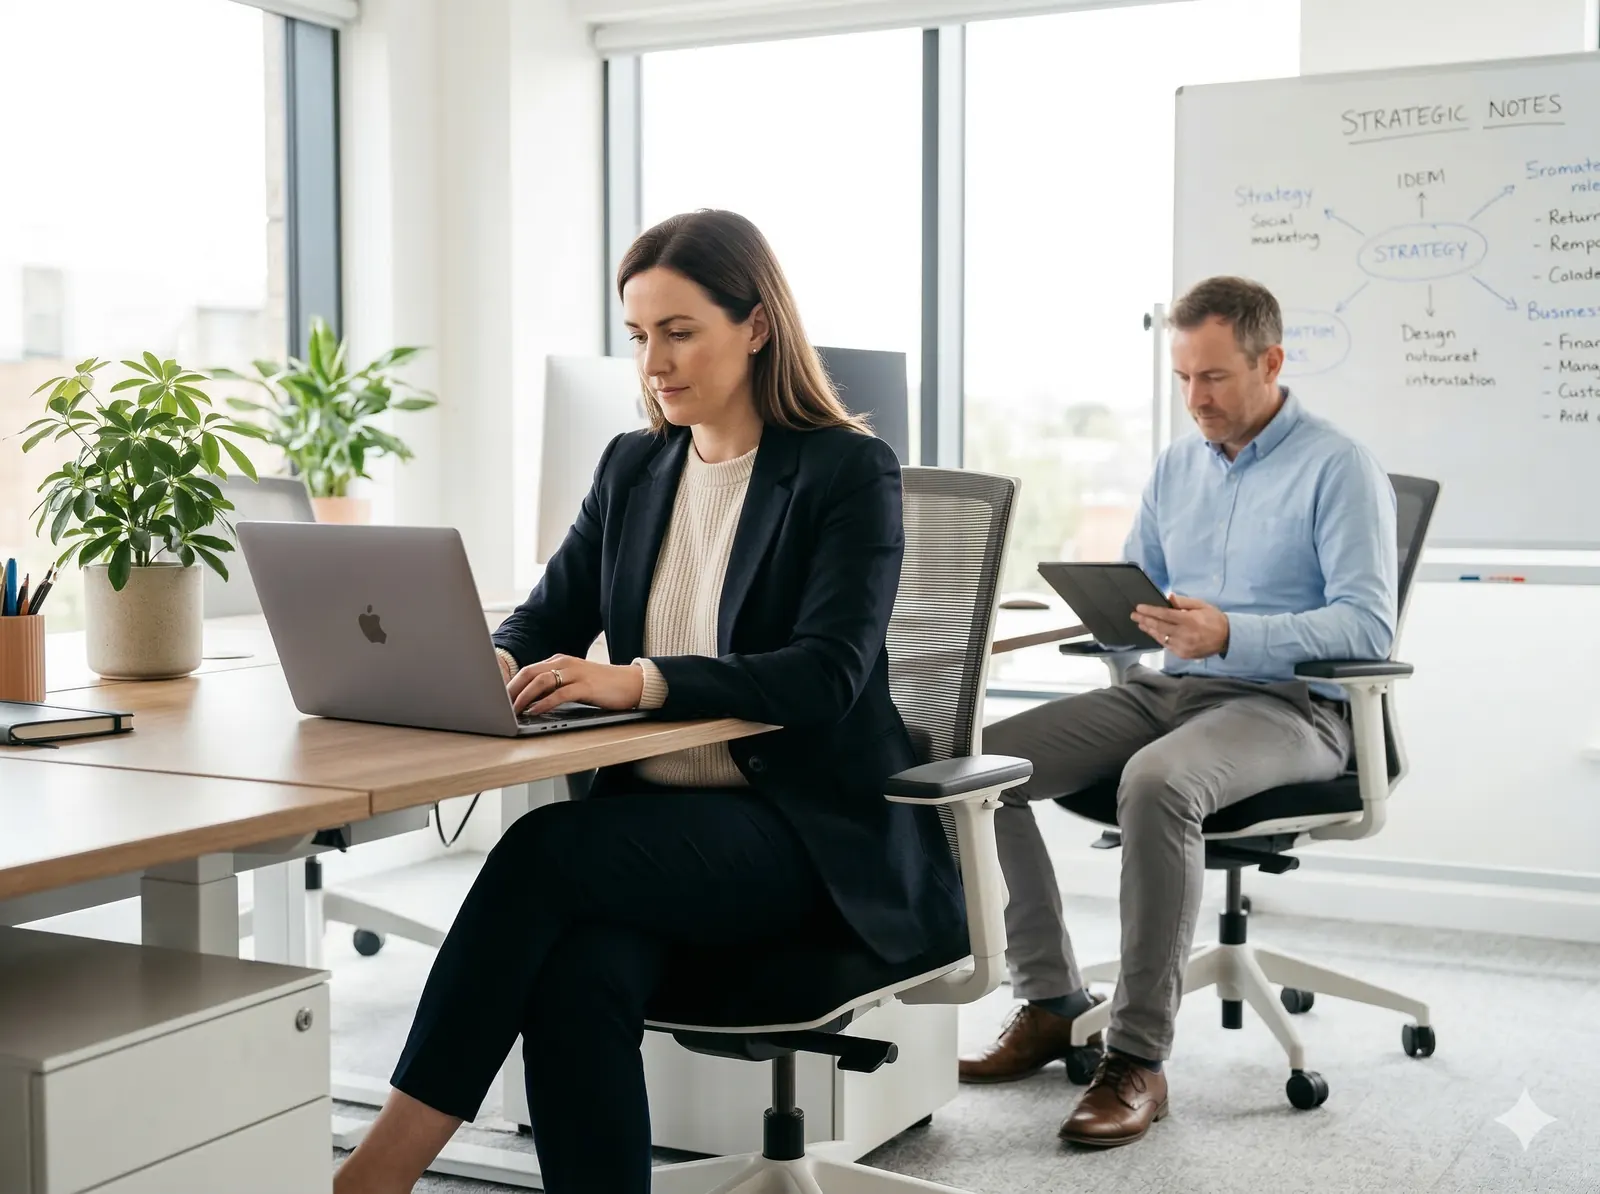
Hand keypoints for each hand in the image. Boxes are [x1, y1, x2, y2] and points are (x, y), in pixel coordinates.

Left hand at [509, 654, 644, 716]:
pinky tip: (535, 711)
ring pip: (541, 681)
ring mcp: (576, 673)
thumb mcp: (574, 681)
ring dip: (524, 696)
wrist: (632, 683)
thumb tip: (530, 700)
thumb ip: (555, 686)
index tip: (499, 699)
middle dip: (511, 689)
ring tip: (514, 710)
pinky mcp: (586, 686)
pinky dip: (544, 703)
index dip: (511, 684)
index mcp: (560, 661)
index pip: (529, 670)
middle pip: (530, 672)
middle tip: (499, 705)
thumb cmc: (602, 686)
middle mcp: (566, 663)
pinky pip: (559, 694)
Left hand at [1131, 594, 1229, 660]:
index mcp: (1190, 620)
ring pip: (1161, 637)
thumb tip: (1169, 597)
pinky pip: (1167, 645)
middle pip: (1159, 627)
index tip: (1139, 608)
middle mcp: (1185, 634)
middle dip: (1144, 620)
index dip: (1150, 611)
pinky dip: (1159, 638)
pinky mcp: (1183, 654)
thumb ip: (1184, 602)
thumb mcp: (1201, 605)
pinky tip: (1153, 632)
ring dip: (1149, 630)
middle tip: (1133, 615)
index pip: (1165, 615)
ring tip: (1141, 623)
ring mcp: (1183, 646)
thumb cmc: (1213, 618)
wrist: (1227, 638)